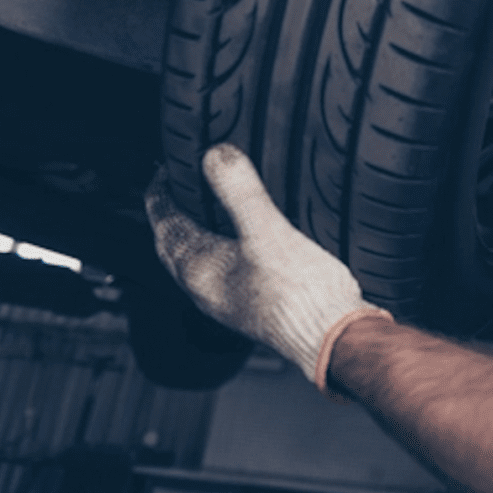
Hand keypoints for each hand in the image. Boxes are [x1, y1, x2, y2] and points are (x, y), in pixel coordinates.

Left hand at [144, 144, 385, 387]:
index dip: (160, 195)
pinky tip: (244, 246)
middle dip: (171, 217)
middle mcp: (207, 289)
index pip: (166, 226)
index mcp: (200, 270)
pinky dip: (220, 250)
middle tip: (177, 189)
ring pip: (196, 262)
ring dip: (194, 235)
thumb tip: (213, 154)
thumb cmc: (300, 294)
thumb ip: (241, 192)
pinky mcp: (254, 307)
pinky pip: (222, 272)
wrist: (332, 338)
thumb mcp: (270, 232)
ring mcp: (229, 301)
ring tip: (207, 212)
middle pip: (174, 247)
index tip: (163, 170)